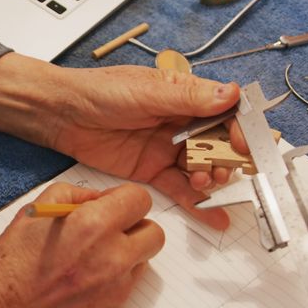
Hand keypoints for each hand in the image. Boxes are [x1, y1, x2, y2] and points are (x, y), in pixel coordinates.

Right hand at [0, 182, 163, 307]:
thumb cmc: (13, 261)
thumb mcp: (37, 209)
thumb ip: (76, 194)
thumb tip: (101, 198)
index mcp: (95, 225)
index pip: (141, 200)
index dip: (125, 200)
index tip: (111, 206)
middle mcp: (114, 258)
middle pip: (154, 234)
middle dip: (136, 228)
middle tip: (109, 232)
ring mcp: (116, 291)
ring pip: (142, 263)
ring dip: (124, 257)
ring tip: (88, 261)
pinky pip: (125, 291)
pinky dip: (110, 284)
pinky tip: (80, 285)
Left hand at [43, 64, 244, 229]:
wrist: (63, 114)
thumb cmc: (101, 92)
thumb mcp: (147, 92)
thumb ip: (188, 99)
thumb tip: (230, 94)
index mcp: (185, 95)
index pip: (226, 111)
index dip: (240, 129)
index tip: (244, 145)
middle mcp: (182, 122)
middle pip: (219, 143)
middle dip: (228, 159)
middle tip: (222, 169)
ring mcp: (169, 148)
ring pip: (203, 167)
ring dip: (212, 178)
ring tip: (204, 182)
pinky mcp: (153, 171)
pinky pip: (181, 188)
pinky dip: (198, 203)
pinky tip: (214, 216)